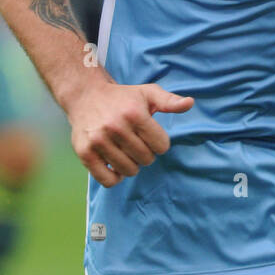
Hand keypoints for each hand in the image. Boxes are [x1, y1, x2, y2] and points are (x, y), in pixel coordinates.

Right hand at [65, 78, 193, 187]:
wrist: (86, 96)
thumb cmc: (123, 97)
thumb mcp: (148, 93)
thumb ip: (170, 101)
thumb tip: (190, 103)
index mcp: (134, 113)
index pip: (161, 146)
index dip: (160, 144)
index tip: (152, 137)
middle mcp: (116, 127)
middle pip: (146, 160)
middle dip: (146, 154)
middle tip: (137, 143)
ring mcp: (99, 141)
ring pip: (128, 171)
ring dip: (131, 165)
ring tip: (126, 152)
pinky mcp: (85, 153)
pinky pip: (107, 180)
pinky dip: (115, 178)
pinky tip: (115, 165)